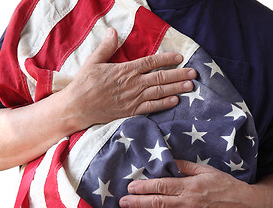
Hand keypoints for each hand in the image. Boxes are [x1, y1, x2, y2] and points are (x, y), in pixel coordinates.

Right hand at [63, 28, 195, 128]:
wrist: (78, 107)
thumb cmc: (85, 83)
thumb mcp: (93, 61)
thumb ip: (106, 47)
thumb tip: (112, 31)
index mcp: (126, 70)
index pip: (151, 62)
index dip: (167, 59)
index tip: (179, 58)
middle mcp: (134, 84)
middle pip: (161, 77)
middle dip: (179, 74)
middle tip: (194, 73)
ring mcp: (134, 98)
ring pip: (160, 92)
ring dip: (176, 88)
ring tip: (190, 86)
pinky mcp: (131, 111)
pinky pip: (151, 107)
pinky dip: (164, 104)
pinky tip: (175, 101)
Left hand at [119, 160, 262, 207]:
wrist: (243, 204)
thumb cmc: (224, 184)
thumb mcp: (206, 169)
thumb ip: (185, 166)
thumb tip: (168, 161)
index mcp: (189, 186)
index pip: (161, 186)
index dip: (144, 187)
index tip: (131, 187)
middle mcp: (188, 203)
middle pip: (158, 203)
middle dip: (138, 202)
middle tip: (122, 202)